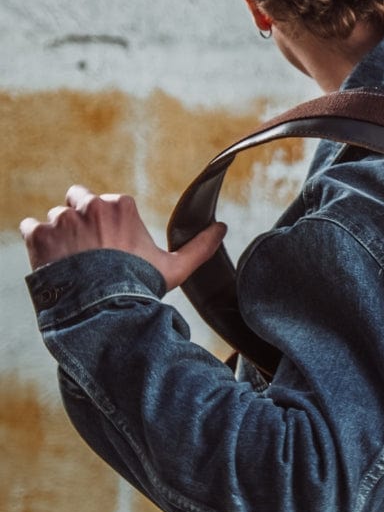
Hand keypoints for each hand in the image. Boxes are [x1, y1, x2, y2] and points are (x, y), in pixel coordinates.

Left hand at [20, 185, 226, 291]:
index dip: (113, 227)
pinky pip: (32, 228)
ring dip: (62, 235)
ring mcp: (61, 219)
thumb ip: (199, 246)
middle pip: (80, 202)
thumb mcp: (175, 267)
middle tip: (92, 251)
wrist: (105, 310)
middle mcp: (89, 205)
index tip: (116, 249)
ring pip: (57, 217)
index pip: (110, 205)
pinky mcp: (39, 235)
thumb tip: (222, 228)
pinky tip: (55, 263)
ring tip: (74, 263)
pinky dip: (40, 243)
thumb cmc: (141, 287)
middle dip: (84, 220)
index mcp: (121, 206)